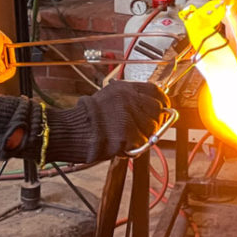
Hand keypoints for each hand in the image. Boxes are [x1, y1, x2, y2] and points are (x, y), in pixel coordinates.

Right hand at [44, 81, 169, 162]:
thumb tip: (151, 104)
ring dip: (144, 135)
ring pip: (152, 129)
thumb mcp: (109, 96)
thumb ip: (129, 98)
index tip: (163, 106)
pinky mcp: (126, 136)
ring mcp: (128, 118)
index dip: (162, 100)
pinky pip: (142, 144)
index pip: (155, 91)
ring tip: (128, 136)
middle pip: (157, 110)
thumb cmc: (88, 116)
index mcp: (125, 89)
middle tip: (144, 127)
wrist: (73, 130)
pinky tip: (123, 144)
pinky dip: (135, 147)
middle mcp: (129, 100)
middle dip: (155, 120)